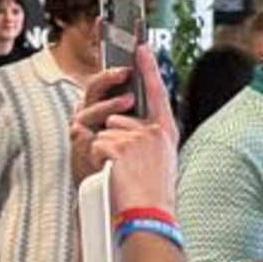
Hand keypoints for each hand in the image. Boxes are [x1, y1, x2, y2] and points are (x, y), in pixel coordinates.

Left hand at [79, 42, 179, 221]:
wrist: (149, 216)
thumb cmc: (152, 194)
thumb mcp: (158, 160)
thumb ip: (144, 138)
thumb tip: (117, 126)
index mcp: (166, 132)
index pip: (157, 92)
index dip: (148, 67)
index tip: (141, 45)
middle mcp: (154, 131)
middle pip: (117, 119)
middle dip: (112, 140)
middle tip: (125, 169)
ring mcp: (137, 137)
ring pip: (104, 132)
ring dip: (104, 152)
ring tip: (120, 174)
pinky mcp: (119, 146)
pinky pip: (96, 144)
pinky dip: (97, 160)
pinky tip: (113, 175)